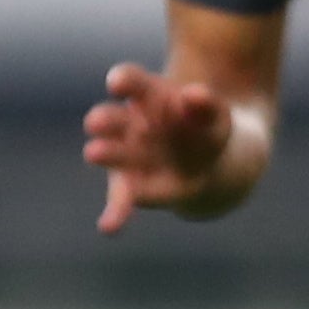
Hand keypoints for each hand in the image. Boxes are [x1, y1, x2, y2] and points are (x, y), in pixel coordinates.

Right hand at [83, 60, 235, 233]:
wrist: (208, 161)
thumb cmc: (204, 129)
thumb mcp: (215, 114)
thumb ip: (207, 104)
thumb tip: (193, 95)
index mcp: (146, 98)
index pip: (131, 82)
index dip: (124, 80)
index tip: (117, 83)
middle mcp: (129, 126)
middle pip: (113, 119)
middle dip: (105, 120)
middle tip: (95, 122)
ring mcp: (129, 157)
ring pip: (114, 154)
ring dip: (106, 154)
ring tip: (93, 153)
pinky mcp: (133, 188)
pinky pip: (122, 200)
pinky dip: (115, 214)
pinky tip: (108, 228)